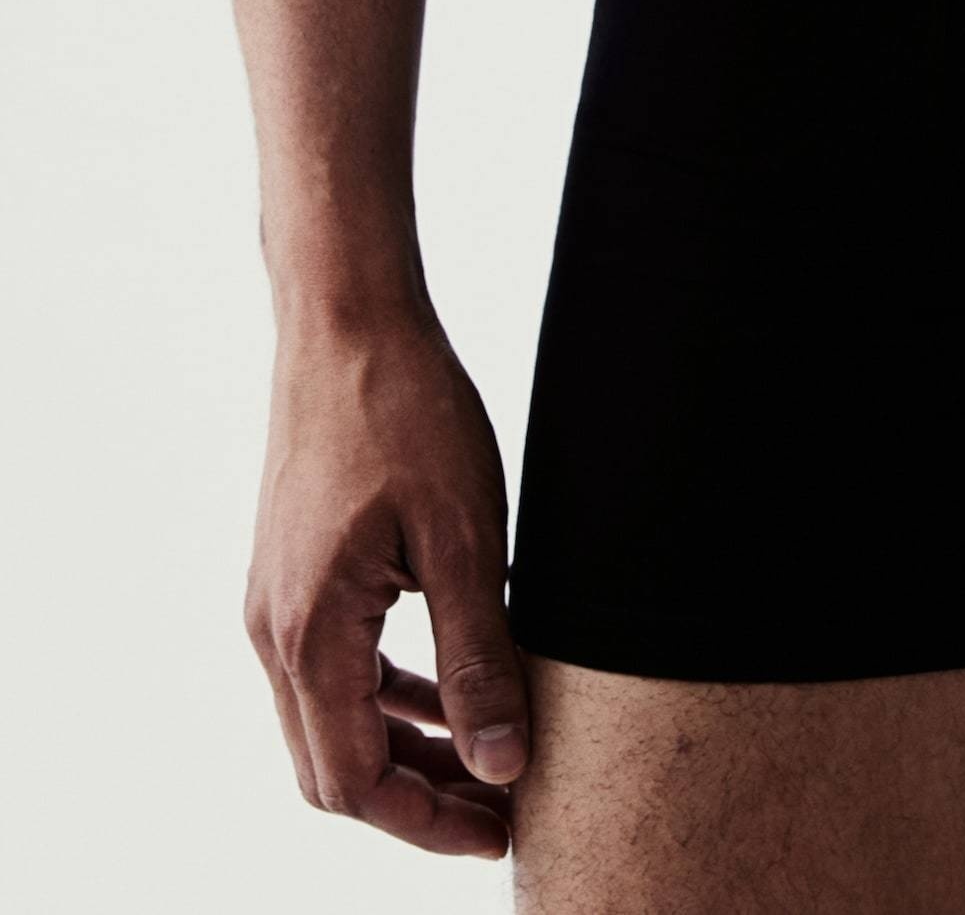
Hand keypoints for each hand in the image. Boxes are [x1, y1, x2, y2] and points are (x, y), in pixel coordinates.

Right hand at [245, 307, 528, 856]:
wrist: (348, 319)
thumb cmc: (408, 413)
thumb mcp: (466, 540)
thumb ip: (478, 660)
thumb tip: (501, 766)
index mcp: (311, 635)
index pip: (354, 784)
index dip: (426, 824)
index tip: (497, 832)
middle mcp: (275, 632)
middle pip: (333, 769)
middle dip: (415, 801)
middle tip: (498, 808)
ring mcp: (276, 601)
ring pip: (332, 721)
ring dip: (403, 751)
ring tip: (484, 761)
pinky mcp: (294, 573)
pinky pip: (333, 667)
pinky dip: (385, 696)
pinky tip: (443, 691)